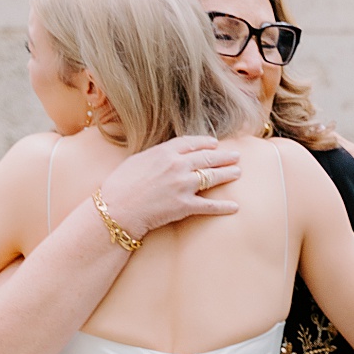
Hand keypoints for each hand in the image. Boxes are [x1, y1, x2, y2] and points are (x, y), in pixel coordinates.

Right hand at [99, 135, 245, 238]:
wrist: (116, 210)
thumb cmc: (120, 186)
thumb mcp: (136, 161)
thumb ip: (155, 155)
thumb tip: (165, 156)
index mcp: (165, 152)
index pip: (192, 143)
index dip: (206, 143)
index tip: (215, 144)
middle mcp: (177, 165)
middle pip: (207, 158)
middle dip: (224, 157)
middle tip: (236, 156)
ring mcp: (183, 185)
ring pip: (212, 177)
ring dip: (227, 174)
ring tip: (237, 173)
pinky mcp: (184, 206)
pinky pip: (209, 206)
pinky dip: (223, 207)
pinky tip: (235, 207)